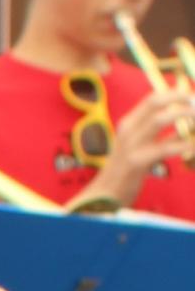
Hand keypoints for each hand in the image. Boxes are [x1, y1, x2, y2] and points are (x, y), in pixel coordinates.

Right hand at [100, 85, 194, 206]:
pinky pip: (165, 147)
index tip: (190, 97)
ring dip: (184, 116)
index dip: (174, 94)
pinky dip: (183, 145)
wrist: (104, 196)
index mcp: (128, 124)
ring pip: (160, 119)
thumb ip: (164, 138)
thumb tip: (188, 128)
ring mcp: (130, 145)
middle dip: (180, 100)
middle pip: (156, 103)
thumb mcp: (143, 149)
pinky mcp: (136, 162)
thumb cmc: (127, 172)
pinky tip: (192, 147)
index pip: (152, 99)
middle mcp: (127, 130)